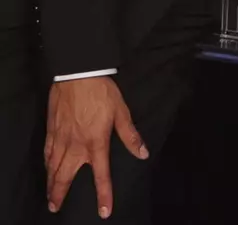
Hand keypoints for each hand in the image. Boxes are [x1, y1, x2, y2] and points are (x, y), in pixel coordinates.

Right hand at [45, 76, 147, 218]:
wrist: (78, 75)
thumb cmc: (102, 93)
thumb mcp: (122, 112)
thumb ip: (130, 135)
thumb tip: (142, 153)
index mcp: (96, 143)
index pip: (101, 175)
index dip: (103, 194)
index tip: (103, 211)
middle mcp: (76, 146)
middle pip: (65, 177)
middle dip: (60, 194)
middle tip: (56, 207)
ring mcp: (61, 139)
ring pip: (53, 168)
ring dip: (50, 184)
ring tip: (50, 196)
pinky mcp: (51, 131)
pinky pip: (46, 153)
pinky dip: (46, 165)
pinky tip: (47, 169)